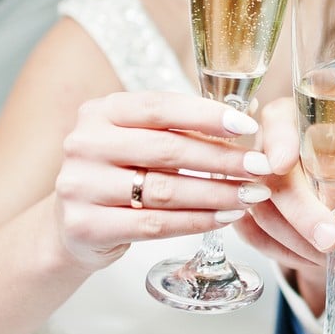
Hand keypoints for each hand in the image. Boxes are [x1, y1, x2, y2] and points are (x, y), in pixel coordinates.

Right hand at [51, 90, 273, 270]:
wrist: (73, 226)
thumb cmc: (122, 173)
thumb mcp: (141, 139)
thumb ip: (185, 125)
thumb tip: (251, 111)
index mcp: (101, 111)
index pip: (160, 107)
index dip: (207, 115)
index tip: (249, 127)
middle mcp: (85, 143)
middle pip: (167, 149)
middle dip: (222, 159)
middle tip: (260, 167)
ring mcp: (79, 186)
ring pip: (165, 190)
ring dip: (216, 193)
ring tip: (250, 195)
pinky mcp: (85, 226)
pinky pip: (155, 224)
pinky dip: (197, 221)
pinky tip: (224, 218)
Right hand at [234, 96, 334, 307]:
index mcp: (303, 121)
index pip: (280, 120)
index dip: (278, 140)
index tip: (282, 163)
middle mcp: (269, 145)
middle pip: (269, 174)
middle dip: (301, 213)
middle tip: (332, 240)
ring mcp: (250, 180)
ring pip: (260, 210)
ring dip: (298, 240)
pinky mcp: (242, 212)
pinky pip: (252, 235)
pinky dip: (286, 253)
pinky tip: (315, 258)